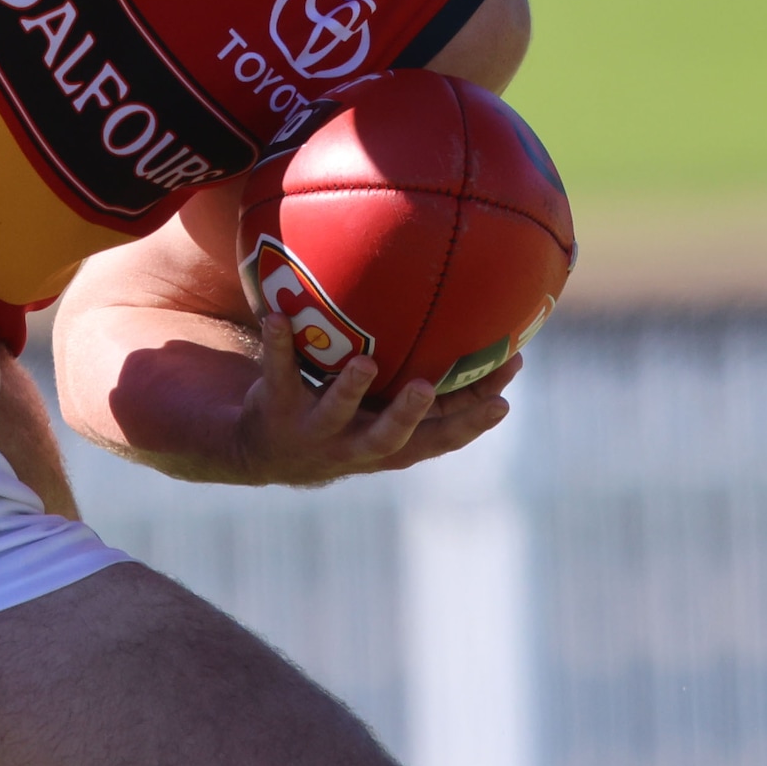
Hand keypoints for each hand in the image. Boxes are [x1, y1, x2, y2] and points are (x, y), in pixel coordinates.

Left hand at [235, 348, 514, 485]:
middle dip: (408, 415)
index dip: (470, 425)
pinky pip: (279, 372)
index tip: (501, 402)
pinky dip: (279, 345)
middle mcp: (354, 445)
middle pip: (389, 438)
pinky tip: (277, 316)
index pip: (438, 440)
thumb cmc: (346, 418)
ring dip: (350, 388)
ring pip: (335, 412)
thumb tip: (488, 338)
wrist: (265, 448)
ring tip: (365, 364)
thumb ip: (428, 385)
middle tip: (427, 388)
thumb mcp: (384, 411)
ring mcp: (315, 430)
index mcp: (389, 445)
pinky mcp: (276, 409)